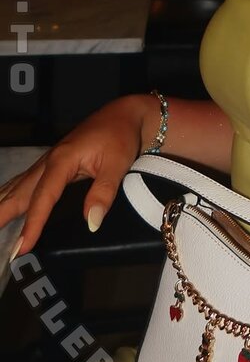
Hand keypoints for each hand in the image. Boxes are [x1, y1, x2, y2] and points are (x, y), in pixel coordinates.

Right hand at [0, 95, 147, 258]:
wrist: (125, 114)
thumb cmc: (121, 135)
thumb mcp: (117, 163)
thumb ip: (103, 192)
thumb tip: (91, 222)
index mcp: (62, 160)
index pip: (42, 198)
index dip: (32, 224)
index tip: (22, 247)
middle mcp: (49, 161)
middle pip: (19, 192)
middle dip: (2, 215)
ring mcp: (48, 161)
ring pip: (18, 187)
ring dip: (3, 206)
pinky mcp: (52, 163)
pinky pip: (26, 182)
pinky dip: (12, 196)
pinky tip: (5, 204)